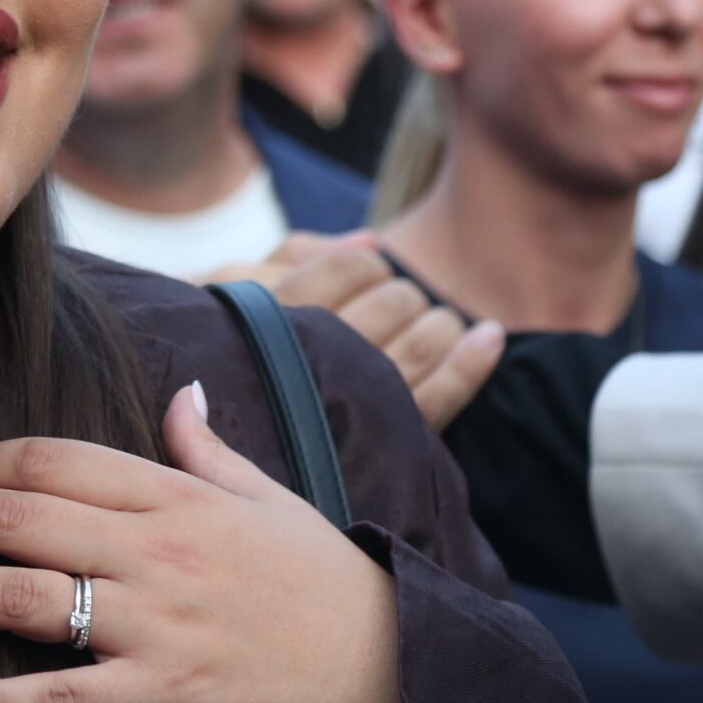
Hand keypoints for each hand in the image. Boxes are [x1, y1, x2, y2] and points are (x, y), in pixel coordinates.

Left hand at [0, 383, 401, 702]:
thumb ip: (209, 448)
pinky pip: (60, 699)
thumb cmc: (326, 582)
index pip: (58, 461)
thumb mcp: (272, 498)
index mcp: (178, 496)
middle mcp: (158, 551)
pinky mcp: (163, 697)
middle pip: (20, 519)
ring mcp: (157, 624)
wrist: (395, 672)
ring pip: (25, 597)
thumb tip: (179, 391)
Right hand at [203, 231, 503, 430]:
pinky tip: (487, 338)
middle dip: (405, 295)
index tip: (372, 272)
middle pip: (391, 303)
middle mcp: (316, 358)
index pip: (346, 267)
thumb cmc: (220, 357)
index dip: (367, 264)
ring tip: (441, 320)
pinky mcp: (385, 443)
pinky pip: (441, 397)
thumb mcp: (230, 292)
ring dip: (441, 323)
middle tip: (403, 303)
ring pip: (421, 344)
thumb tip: (373, 242)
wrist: (215, 460)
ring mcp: (354, 402)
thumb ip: (292, 256)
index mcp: (277, 316)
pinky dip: (471, 363)